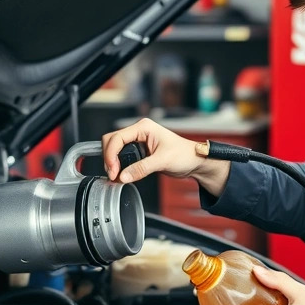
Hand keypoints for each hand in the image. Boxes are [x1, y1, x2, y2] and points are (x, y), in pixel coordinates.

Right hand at [101, 118, 230, 195]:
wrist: (194, 161)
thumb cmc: (185, 154)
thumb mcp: (163, 161)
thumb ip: (141, 168)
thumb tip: (123, 176)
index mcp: (143, 127)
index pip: (117, 138)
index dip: (111, 154)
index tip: (113, 170)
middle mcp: (139, 132)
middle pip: (112, 141)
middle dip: (109, 158)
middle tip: (113, 174)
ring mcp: (138, 142)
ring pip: (115, 149)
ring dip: (113, 163)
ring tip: (117, 177)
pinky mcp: (139, 152)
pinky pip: (122, 157)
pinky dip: (118, 166)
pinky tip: (121, 176)